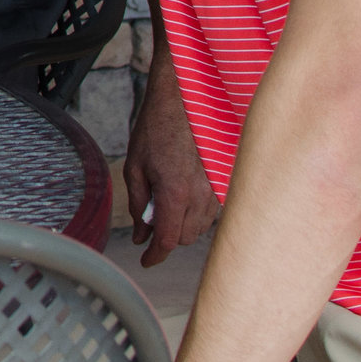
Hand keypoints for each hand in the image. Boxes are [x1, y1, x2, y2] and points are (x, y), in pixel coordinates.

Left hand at [126, 41, 219, 265]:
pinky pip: (212, 211)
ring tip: (164, 203)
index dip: (155, 255)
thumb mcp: (135, 166)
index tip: (146, 261)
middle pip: (185, 238)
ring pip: (201, 227)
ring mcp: (218, 189)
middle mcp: (202, 196)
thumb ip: (139, 204)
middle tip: (148, 224)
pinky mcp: (225, 182)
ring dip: (182, 225)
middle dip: (166, 238)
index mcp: (176, 193)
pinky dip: (196, 212)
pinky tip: (183, 194)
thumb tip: (140, 235)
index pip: (168, 240)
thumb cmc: (157, 129)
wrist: (185, 99)